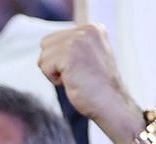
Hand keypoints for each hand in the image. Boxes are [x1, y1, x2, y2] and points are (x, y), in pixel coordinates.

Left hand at [37, 24, 143, 143]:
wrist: (111, 103)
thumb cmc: (97, 86)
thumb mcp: (87, 56)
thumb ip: (73, 45)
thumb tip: (45, 45)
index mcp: (92, 27)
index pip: (54, 38)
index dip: (60, 58)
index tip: (81, 68)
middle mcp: (86, 30)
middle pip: (46, 43)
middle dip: (54, 63)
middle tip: (76, 74)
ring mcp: (78, 40)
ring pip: (43, 55)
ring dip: (54, 72)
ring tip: (75, 77)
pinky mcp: (70, 54)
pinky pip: (45, 66)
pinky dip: (54, 79)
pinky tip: (72, 82)